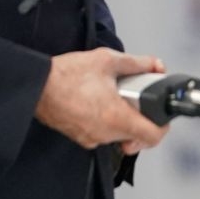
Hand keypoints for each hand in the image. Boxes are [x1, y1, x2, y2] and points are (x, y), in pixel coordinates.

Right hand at [35, 47, 167, 154]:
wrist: (36, 86)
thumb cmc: (66, 75)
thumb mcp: (107, 60)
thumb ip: (137, 63)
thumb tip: (154, 65)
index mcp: (116, 118)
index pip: (152, 137)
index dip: (162, 126)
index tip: (160, 115)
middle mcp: (105, 134)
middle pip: (137, 135)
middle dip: (141, 117)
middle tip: (136, 100)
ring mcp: (92, 138)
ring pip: (119, 134)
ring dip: (123, 119)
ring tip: (115, 97)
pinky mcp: (81, 137)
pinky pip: (103, 133)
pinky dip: (107, 121)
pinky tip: (99, 102)